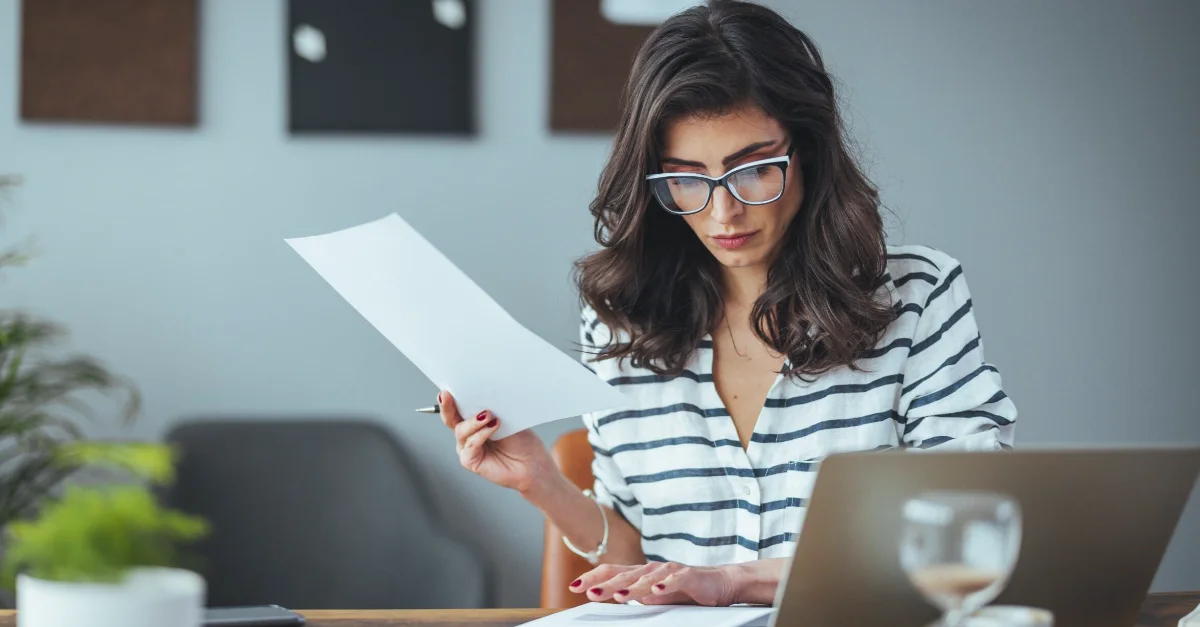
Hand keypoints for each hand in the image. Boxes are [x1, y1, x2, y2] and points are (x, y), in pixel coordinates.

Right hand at [437, 391, 551, 493]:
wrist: (532, 462)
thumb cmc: (521, 440)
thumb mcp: (506, 417)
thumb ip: (490, 408)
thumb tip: (481, 394)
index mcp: (473, 420)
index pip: (457, 407)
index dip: (450, 398)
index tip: (448, 388)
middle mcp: (467, 433)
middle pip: (450, 418)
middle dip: (448, 406)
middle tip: (447, 395)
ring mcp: (467, 447)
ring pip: (461, 431)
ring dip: (474, 421)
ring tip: (489, 415)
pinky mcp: (470, 461)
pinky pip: (470, 445)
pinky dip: (480, 434)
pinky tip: (492, 427)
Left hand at [568, 562, 742, 606]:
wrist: (717, 583)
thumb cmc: (683, 590)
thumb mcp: (653, 596)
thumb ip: (635, 595)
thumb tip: (611, 597)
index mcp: (641, 574)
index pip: (612, 572)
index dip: (593, 578)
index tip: (574, 586)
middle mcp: (652, 569)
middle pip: (625, 574)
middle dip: (605, 584)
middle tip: (588, 592)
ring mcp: (669, 570)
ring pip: (647, 577)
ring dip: (632, 587)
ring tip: (618, 596)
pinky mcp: (689, 574)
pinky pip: (676, 579)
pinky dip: (666, 584)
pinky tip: (656, 591)